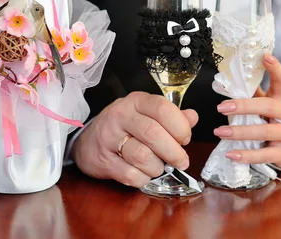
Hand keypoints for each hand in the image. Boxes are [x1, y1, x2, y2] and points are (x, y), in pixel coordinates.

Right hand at [73, 91, 197, 187]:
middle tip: (182, 161)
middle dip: (174, 152)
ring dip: (158, 167)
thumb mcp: (147, 114)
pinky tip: (145, 175)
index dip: (180, 126)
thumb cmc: (125, 126)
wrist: (88, 141)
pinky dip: (143, 178)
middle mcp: (121, 115)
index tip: (185, 139)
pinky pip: (130, 174)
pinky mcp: (102, 160)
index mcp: (136, 101)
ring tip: (160, 167)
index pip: (162, 109)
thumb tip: (193, 117)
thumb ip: (172, 116)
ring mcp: (109, 137)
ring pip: (142, 156)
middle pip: (153, 134)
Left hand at [213, 54, 280, 167]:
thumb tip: (229, 81)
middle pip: (269, 107)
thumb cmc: (272, 121)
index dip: (275, 68)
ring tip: (220, 132)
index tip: (265, 56)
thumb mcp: (266, 104)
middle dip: (244, 106)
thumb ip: (252, 93)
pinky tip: (231, 155)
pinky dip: (246, 155)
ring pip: (265, 131)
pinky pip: (264, 155)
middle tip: (221, 108)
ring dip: (240, 132)